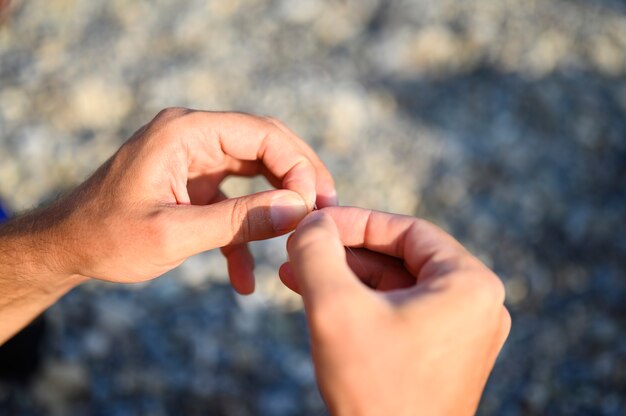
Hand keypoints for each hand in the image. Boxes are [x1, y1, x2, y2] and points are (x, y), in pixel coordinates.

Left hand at [43, 108, 335, 292]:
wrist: (67, 247)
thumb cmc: (107, 237)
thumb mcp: (175, 233)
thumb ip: (239, 221)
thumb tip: (298, 209)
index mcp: (184, 132)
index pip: (261, 133)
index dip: (297, 165)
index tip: (315, 206)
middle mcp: (192, 135)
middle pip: (265, 145)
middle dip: (298, 178)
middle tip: (327, 211)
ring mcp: (194, 157)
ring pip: (256, 169)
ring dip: (280, 201)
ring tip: (304, 233)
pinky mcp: (194, 181)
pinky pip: (234, 197)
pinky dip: (245, 230)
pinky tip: (245, 276)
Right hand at [279, 207, 510, 415]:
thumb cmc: (374, 391)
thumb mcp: (335, 308)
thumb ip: (316, 252)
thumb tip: (309, 221)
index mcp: (470, 284)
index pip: (406, 230)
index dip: (354, 222)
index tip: (313, 222)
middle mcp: (476, 305)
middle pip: (400, 258)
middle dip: (344, 252)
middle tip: (301, 247)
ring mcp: (461, 333)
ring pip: (395, 285)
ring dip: (346, 277)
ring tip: (297, 272)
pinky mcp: (442, 355)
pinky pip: (398, 312)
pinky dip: (360, 303)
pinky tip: (318, 298)